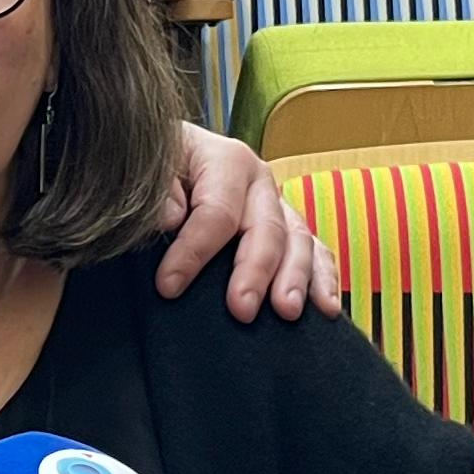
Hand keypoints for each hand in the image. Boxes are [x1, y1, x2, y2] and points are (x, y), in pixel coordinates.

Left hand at [152, 122, 337, 320]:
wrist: (167, 162)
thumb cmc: (156, 169)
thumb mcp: (147, 169)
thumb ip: (157, 192)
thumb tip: (171, 217)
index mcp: (227, 160)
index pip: (217, 212)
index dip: (193, 252)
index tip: (168, 287)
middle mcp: (260, 182)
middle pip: (267, 229)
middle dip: (255, 271)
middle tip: (241, 309)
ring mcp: (278, 207)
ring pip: (298, 243)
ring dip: (296, 279)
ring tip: (288, 313)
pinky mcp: (288, 232)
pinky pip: (315, 254)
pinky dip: (322, 281)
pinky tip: (326, 310)